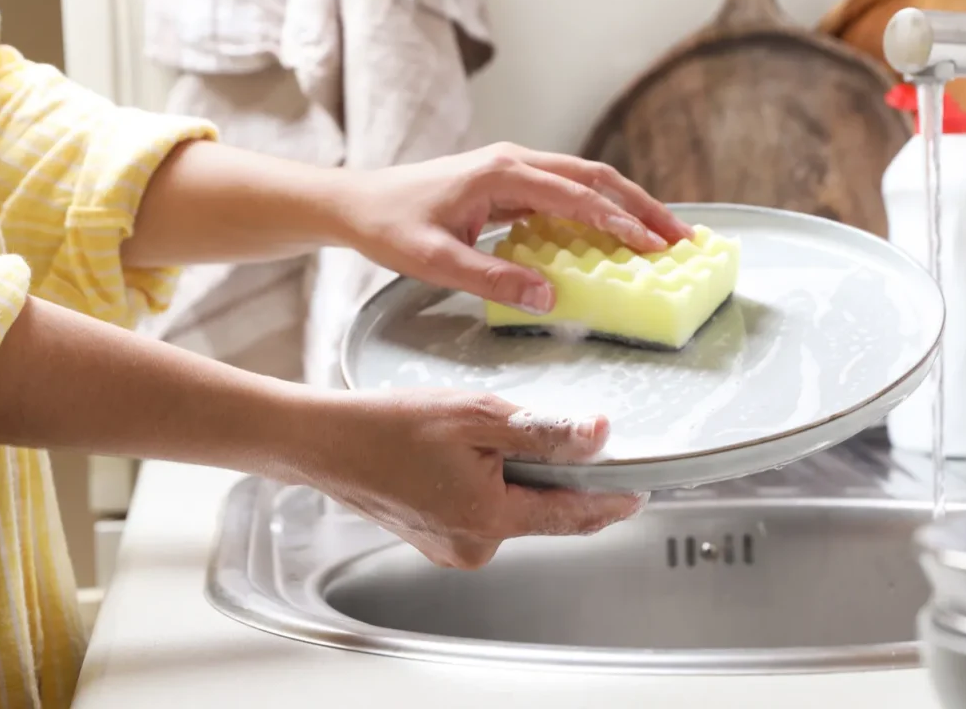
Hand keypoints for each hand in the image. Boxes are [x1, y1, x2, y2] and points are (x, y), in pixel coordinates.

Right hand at [298, 387, 647, 568]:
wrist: (326, 442)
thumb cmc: (389, 427)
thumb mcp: (477, 416)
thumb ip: (544, 431)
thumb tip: (598, 436)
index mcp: (489, 520)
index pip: (572, 516)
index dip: (611, 500)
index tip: (639, 491)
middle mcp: (474, 547)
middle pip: (542, 511)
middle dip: (554, 476)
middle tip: (546, 432)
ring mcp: (453, 548)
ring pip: (510, 509)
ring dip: (514, 477)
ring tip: (478, 437)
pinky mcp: (436, 540)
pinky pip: (481, 511)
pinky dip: (486, 485)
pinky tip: (459, 456)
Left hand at [338, 142, 693, 314]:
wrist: (358, 203)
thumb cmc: (391, 227)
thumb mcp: (434, 261)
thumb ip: (491, 279)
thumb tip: (549, 299)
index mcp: (502, 173)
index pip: (575, 195)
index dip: (618, 221)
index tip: (652, 246)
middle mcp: (515, 162)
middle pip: (595, 178)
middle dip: (642, 206)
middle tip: (681, 238)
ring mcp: (515, 169)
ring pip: (586, 182)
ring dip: (627, 206)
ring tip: (664, 236)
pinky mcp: (511, 184)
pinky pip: (566, 194)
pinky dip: (599, 212)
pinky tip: (616, 236)